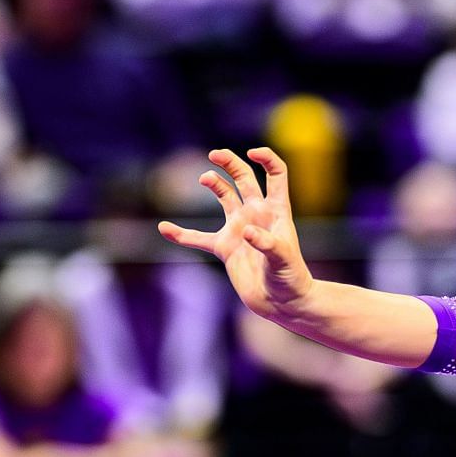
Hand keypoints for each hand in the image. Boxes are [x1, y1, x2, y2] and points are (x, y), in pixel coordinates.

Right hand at [159, 147, 314, 323]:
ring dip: (214, 184)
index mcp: (276, 211)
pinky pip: (199, 238)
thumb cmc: (290, 279)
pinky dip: (182, 235)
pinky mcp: (225, 248)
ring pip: (224, 197)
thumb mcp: (283, 259)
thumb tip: (246, 231)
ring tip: (205, 179)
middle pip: (244, 178)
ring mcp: (239, 229)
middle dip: (230, 163)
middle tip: (215, 155)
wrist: (282, 303)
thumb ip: (267, 244)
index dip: (266, 159)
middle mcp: (257, 214)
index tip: (252, 154)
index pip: (275, 174)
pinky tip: (165, 229)